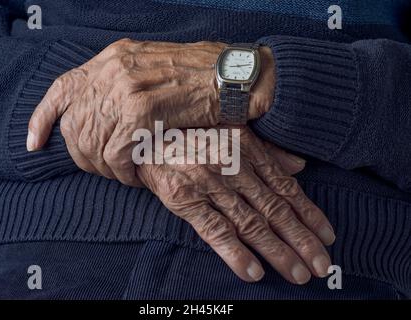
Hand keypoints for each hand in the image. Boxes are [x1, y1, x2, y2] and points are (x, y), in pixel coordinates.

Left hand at [26, 39, 274, 186]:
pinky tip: (136, 176)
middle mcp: (112, 71)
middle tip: (104, 170)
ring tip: (124, 174)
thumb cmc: (200, 78)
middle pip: (75, 125)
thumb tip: (105, 114)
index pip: (63, 88)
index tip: (34, 142)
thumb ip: (124, 85)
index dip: (43, 118)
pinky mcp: (142, 112)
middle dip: (84, 156)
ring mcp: (125, 90)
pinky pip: (117, 154)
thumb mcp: (153, 70)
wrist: (233, 77)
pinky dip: (124, 172)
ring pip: (93, 144)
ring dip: (106, 169)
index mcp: (113, 59)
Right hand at [137, 126, 335, 283]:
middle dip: (301, 240)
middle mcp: (233, 168)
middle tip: (321, 266)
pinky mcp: (185, 200)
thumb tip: (300, 165)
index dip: (309, 214)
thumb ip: (267, 150)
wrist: (146, 134)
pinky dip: (235, 252)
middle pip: (274, 210)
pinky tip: (252, 272)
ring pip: (250, 223)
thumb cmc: (191, 133)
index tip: (327, 237)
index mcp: (247, 150)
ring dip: (276, 251)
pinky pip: (214, 230)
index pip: (286, 188)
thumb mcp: (232, 131)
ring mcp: (209, 184)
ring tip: (297, 273)